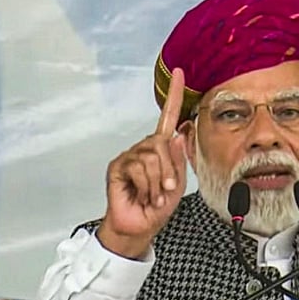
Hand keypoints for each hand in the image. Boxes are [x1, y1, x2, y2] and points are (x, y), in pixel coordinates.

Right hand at [97, 68, 187, 258]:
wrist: (141, 226)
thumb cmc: (158, 206)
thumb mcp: (178, 184)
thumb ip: (178, 160)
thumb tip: (176, 134)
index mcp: (162, 149)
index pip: (168, 117)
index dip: (175, 95)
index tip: (180, 73)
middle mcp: (145, 148)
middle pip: (162, 144)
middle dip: (169, 172)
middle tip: (166, 191)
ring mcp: (130, 156)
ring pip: (152, 157)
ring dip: (158, 182)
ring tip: (153, 195)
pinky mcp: (118, 166)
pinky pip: (138, 167)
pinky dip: (146, 185)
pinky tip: (142, 194)